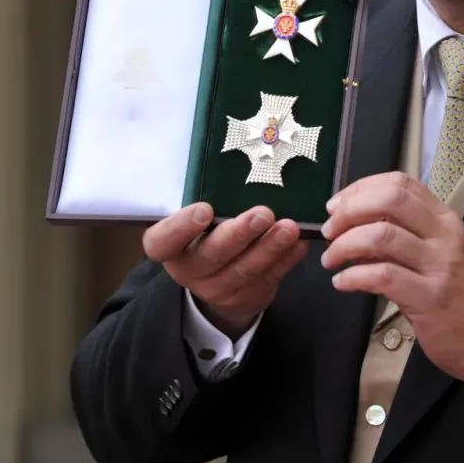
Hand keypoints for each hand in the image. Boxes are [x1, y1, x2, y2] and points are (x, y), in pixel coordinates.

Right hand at [143, 202, 308, 338]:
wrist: (218, 280)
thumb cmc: (206, 235)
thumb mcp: (196, 221)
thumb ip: (210, 201)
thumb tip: (240, 166)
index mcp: (171, 248)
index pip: (162, 242)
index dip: (180, 228)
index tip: (204, 209)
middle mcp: (191, 270)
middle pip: (212, 255)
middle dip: (239, 234)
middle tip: (262, 214)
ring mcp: (219, 288)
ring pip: (246, 269)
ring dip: (270, 247)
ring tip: (289, 227)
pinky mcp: (249, 296)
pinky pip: (271, 277)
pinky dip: (287, 258)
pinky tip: (301, 241)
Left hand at [320, 172, 463, 392]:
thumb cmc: (457, 294)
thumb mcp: (435, 254)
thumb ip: (400, 236)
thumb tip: (353, 227)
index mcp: (445, 219)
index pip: (401, 183)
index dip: (362, 188)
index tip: (338, 205)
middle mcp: (444, 235)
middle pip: (391, 200)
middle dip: (350, 211)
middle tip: (330, 231)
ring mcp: (439, 265)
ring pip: (382, 236)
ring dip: (345, 245)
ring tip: (332, 260)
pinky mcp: (430, 297)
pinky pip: (382, 276)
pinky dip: (353, 276)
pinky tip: (342, 282)